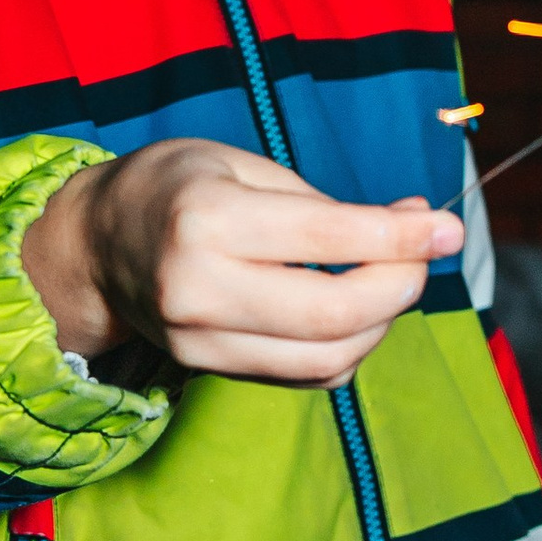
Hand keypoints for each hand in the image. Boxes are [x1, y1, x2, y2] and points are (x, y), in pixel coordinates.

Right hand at [22, 142, 461, 387]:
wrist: (94, 246)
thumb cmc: (174, 187)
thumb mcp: (242, 164)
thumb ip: (326, 202)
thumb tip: (415, 224)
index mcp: (207, 219)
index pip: (329, 237)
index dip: (403, 237)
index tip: (447, 228)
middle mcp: (199, 288)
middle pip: (334, 313)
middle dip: (399, 286)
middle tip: (422, 255)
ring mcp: (200, 340)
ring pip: (326, 359)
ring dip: (380, 324)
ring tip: (388, 279)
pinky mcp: (208, 370)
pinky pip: (304, 376)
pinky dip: (347, 348)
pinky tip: (354, 311)